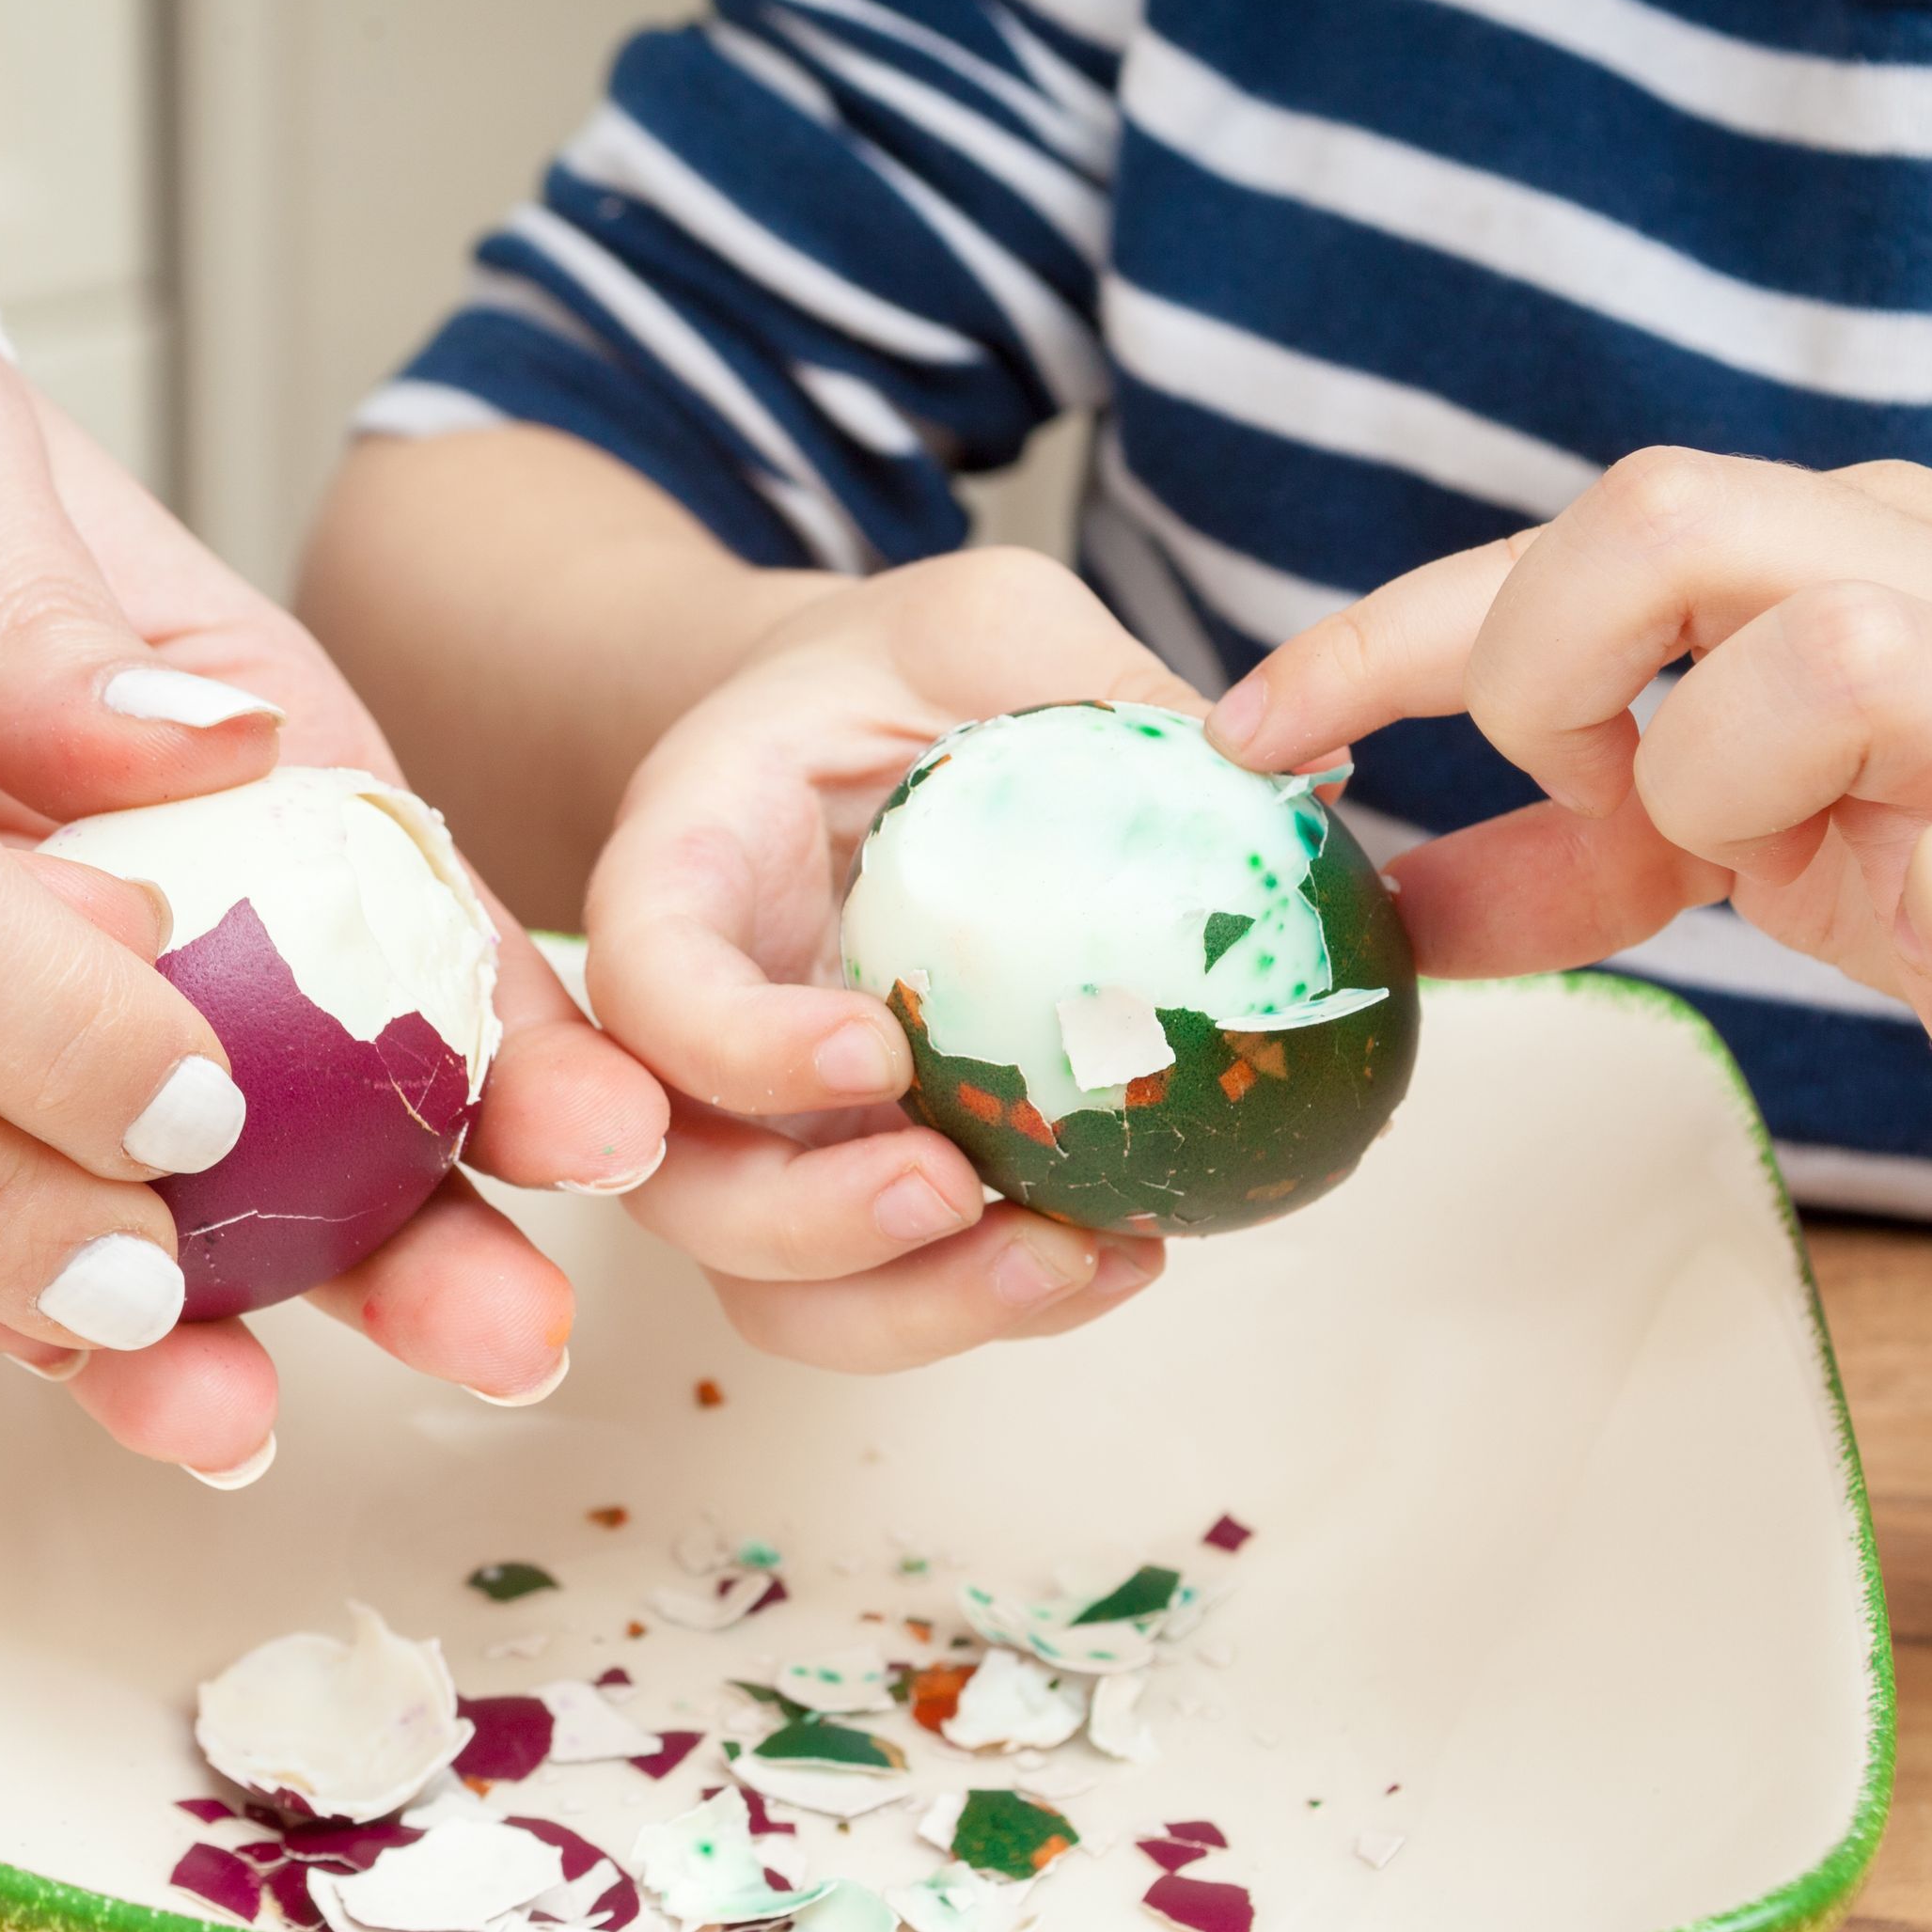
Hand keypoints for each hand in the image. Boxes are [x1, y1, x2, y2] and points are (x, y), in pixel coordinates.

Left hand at [0, 169, 665, 1464]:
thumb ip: (40, 593)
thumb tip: (200, 732)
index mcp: (195, 705)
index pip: (381, 880)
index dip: (493, 1012)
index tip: (588, 1130)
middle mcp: (116, 856)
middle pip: (300, 1066)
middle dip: (403, 1215)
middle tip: (499, 1339)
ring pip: (126, 1161)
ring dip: (206, 1299)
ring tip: (244, 1426)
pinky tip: (59, 1369)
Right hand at [585, 547, 1193, 1369]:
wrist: (858, 738)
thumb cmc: (903, 674)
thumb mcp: (987, 623)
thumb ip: (1085, 681)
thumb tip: (1283, 772)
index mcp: (681, 869)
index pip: (647, 984)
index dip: (735, 1045)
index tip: (879, 1045)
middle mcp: (688, 1030)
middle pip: (677, 1183)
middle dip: (806, 1222)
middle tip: (952, 1185)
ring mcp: (761, 1128)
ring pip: (769, 1284)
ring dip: (910, 1307)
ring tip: (1073, 1259)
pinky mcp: (853, 1181)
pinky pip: (885, 1292)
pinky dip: (991, 1307)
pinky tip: (1127, 1257)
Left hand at [1205, 449, 1931, 1258]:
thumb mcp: (1749, 844)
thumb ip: (1571, 850)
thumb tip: (1385, 897)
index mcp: (1829, 559)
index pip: (1560, 542)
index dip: (1376, 637)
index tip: (1245, 736)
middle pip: (1667, 514)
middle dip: (1553, 669)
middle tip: (1595, 797)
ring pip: (1830, 654)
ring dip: (1730, 788)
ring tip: (1783, 865)